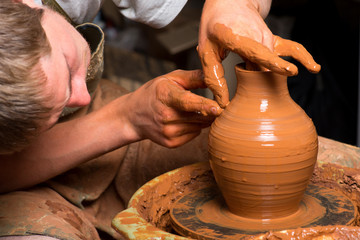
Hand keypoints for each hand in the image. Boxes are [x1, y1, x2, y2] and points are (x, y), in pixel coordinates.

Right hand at [125, 69, 221, 147]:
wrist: (133, 116)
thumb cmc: (154, 93)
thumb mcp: (170, 79)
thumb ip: (194, 77)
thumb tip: (214, 77)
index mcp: (165, 96)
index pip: (187, 102)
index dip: (204, 105)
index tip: (219, 107)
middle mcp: (165, 116)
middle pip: (199, 116)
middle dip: (211, 111)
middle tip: (214, 104)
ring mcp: (168, 132)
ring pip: (199, 126)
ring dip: (202, 118)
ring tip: (188, 110)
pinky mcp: (171, 143)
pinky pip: (194, 134)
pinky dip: (194, 127)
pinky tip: (182, 120)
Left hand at [197, 0, 320, 107]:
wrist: (229, 4)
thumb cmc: (215, 27)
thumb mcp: (205, 51)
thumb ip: (213, 77)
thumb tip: (224, 103)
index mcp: (235, 36)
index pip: (256, 51)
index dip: (272, 62)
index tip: (289, 71)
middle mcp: (255, 35)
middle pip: (265, 65)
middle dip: (260, 81)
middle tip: (254, 90)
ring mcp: (267, 37)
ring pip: (273, 63)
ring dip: (271, 75)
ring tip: (281, 74)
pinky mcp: (273, 40)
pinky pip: (292, 48)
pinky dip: (304, 57)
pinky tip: (313, 68)